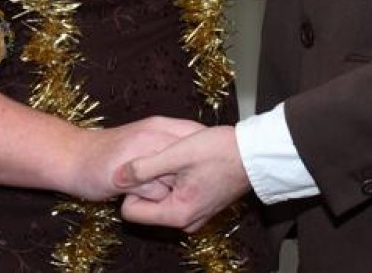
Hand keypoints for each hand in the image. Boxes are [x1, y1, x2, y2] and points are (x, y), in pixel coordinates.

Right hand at [69, 116, 205, 201]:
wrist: (72, 156)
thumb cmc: (112, 151)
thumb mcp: (144, 136)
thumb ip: (168, 140)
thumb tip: (201, 152)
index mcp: (160, 124)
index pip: (197, 135)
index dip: (203, 154)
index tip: (204, 169)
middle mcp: (153, 134)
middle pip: (190, 159)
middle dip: (191, 175)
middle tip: (186, 186)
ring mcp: (140, 152)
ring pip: (175, 178)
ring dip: (171, 189)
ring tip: (159, 190)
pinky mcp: (128, 174)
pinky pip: (156, 192)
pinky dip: (153, 198)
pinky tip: (140, 195)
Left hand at [115, 125, 250, 232]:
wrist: (255, 153)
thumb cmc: (220, 151)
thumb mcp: (177, 153)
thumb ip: (143, 167)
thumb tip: (116, 176)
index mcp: (177, 213)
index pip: (131, 212)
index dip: (133, 186)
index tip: (147, 167)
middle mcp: (186, 221)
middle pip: (146, 207)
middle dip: (149, 183)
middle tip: (167, 161)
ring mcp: (195, 216)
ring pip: (161, 200)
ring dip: (164, 181)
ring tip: (180, 162)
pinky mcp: (202, 207)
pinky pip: (176, 198)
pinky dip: (177, 182)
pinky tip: (190, 165)